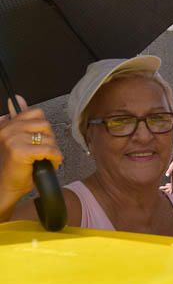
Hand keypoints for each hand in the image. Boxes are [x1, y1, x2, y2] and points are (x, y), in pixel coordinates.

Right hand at [0, 96, 62, 216]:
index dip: (43, 128)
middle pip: (45, 125)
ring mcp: (13, 139)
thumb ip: (19, 118)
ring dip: (53, 151)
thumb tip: (17, 97)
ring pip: (49, 138)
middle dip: (50, 139)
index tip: (39, 139)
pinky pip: (49, 149)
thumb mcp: (18, 138)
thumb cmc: (16, 165)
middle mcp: (8, 129)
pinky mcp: (20, 151)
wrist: (8, 186)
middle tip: (44, 152)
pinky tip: (50, 163)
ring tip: (45, 159)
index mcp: (7, 124)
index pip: (36, 113)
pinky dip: (55, 157)